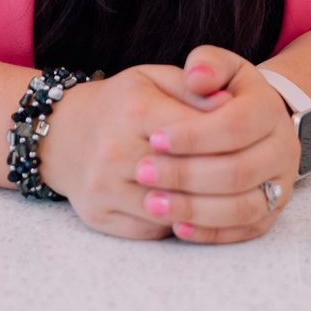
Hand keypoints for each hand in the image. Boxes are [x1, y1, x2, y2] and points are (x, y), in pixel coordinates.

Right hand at [38, 63, 232, 240]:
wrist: (61, 133)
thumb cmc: (120, 104)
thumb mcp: (154, 80)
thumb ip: (195, 90)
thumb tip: (233, 105)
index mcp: (133, 109)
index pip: (193, 133)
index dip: (225, 141)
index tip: (248, 144)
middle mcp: (113, 150)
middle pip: (184, 176)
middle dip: (221, 178)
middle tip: (249, 178)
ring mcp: (103, 187)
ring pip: (170, 209)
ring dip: (202, 208)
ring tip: (225, 199)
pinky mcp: (98, 215)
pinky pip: (151, 230)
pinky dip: (176, 224)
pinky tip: (192, 212)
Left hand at [138, 45, 300, 244]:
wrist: (252, 123)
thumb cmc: (223, 92)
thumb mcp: (219, 68)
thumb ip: (207, 64)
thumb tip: (196, 76)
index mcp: (270, 110)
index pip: (235, 125)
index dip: (195, 135)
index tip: (155, 138)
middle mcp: (284, 150)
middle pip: (238, 170)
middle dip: (187, 174)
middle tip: (142, 172)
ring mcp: (280, 185)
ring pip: (242, 208)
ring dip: (195, 209)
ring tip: (152, 204)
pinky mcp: (270, 214)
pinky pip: (243, 232)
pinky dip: (210, 233)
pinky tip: (176, 228)